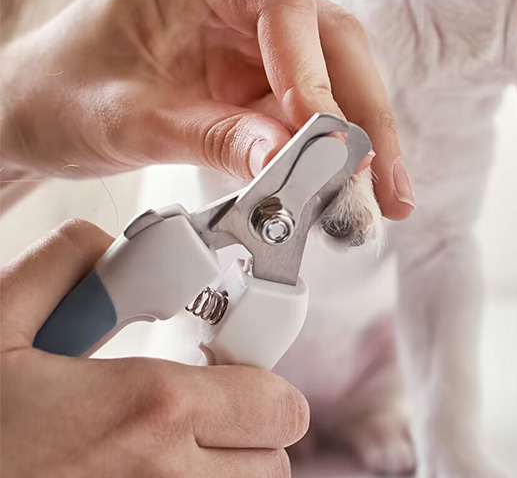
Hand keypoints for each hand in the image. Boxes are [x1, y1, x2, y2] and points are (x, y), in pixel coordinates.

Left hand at [0, 0, 413, 217]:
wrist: (32, 111)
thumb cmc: (58, 97)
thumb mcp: (130, 122)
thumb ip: (217, 139)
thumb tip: (298, 166)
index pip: (285, 9)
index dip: (317, 78)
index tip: (331, 145)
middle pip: (330, 38)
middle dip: (364, 115)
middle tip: (389, 184)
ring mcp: (248, 26)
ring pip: (333, 71)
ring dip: (358, 137)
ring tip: (380, 197)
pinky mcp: (256, 64)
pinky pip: (309, 100)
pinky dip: (329, 147)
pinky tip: (345, 185)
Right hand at [0, 220, 308, 476]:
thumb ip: (57, 267)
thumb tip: (102, 244)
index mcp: (149, 409)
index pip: (276, 403)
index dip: (261, 383)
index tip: (228, 373)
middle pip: (273, 461)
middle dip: (252, 429)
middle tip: (207, 410)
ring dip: (227, 468)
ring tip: (173, 443)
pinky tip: (140, 468)